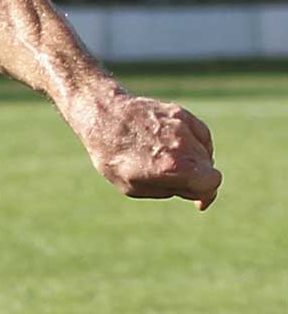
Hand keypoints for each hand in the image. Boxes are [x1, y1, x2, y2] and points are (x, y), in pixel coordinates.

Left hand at [82, 90, 219, 208]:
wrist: (101, 116)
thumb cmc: (113, 156)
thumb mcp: (134, 187)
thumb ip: (171, 191)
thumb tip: (197, 195)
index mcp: (173, 166)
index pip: (211, 183)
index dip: (206, 194)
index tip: (196, 200)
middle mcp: (183, 145)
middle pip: (208, 169)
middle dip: (196, 179)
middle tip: (170, 178)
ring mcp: (183, 127)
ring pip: (204, 152)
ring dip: (194, 161)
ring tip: (164, 160)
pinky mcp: (181, 113)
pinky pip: (200, 134)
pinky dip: (194, 144)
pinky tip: (175, 148)